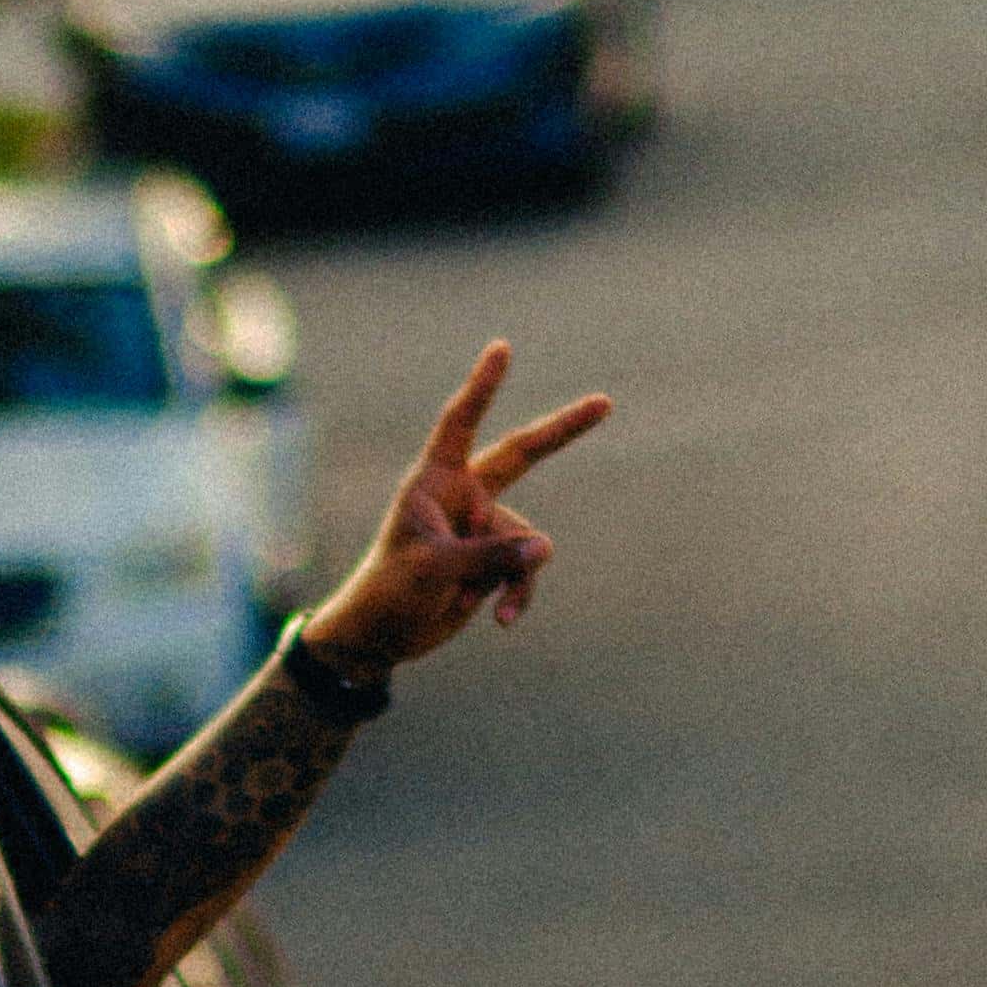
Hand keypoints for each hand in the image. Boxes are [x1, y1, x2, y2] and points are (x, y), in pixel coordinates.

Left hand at [307, 342, 612, 674]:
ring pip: (525, 540)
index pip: (460, 424)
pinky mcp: (493, 560)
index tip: (501, 348)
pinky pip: (524, 569)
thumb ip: (490, 555)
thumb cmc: (390, 593)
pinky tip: (501, 621)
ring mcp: (481, 527)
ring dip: (509, 575)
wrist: (381, 638)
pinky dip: (517, 594)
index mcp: (434, 482)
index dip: (482, 387)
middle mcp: (462, 496)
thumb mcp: (435, 571)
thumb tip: (545, 549)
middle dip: (562, 432)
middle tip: (605, 404)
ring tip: (474, 602)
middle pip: (522, 455)